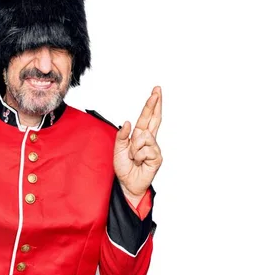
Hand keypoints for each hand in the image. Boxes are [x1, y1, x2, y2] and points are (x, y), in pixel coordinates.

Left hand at [113, 86, 162, 203]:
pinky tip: (139, 162)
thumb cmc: (124, 168)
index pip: (147, 117)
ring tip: (133, 158)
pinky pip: (146, 149)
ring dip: (135, 148)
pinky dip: (139, 155)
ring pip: (144, 137)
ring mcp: (154, 148)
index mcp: (139, 136)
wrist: (127, 184)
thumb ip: (122, 136)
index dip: (151, 105)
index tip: (155, 92)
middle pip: (154, 118)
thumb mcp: (118, 149)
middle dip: (155, 104)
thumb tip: (128, 122)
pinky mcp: (157, 157)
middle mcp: (148, 140)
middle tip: (157, 90)